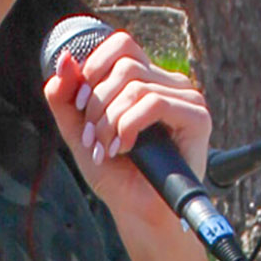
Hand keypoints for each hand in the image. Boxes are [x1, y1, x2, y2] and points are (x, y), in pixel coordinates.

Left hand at [43, 31, 214, 260]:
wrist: (140, 215)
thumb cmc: (117, 177)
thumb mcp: (81, 134)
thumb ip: (66, 100)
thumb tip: (63, 62)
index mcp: (146, 80)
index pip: (120, 45)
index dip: (93, 68)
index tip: (81, 107)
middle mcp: (169, 84)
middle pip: (124, 64)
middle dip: (97, 103)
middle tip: (93, 138)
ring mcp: (186, 98)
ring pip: (135, 85)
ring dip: (110, 121)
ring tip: (106, 150)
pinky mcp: (197, 117)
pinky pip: (154, 103)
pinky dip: (129, 126)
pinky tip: (124, 149)